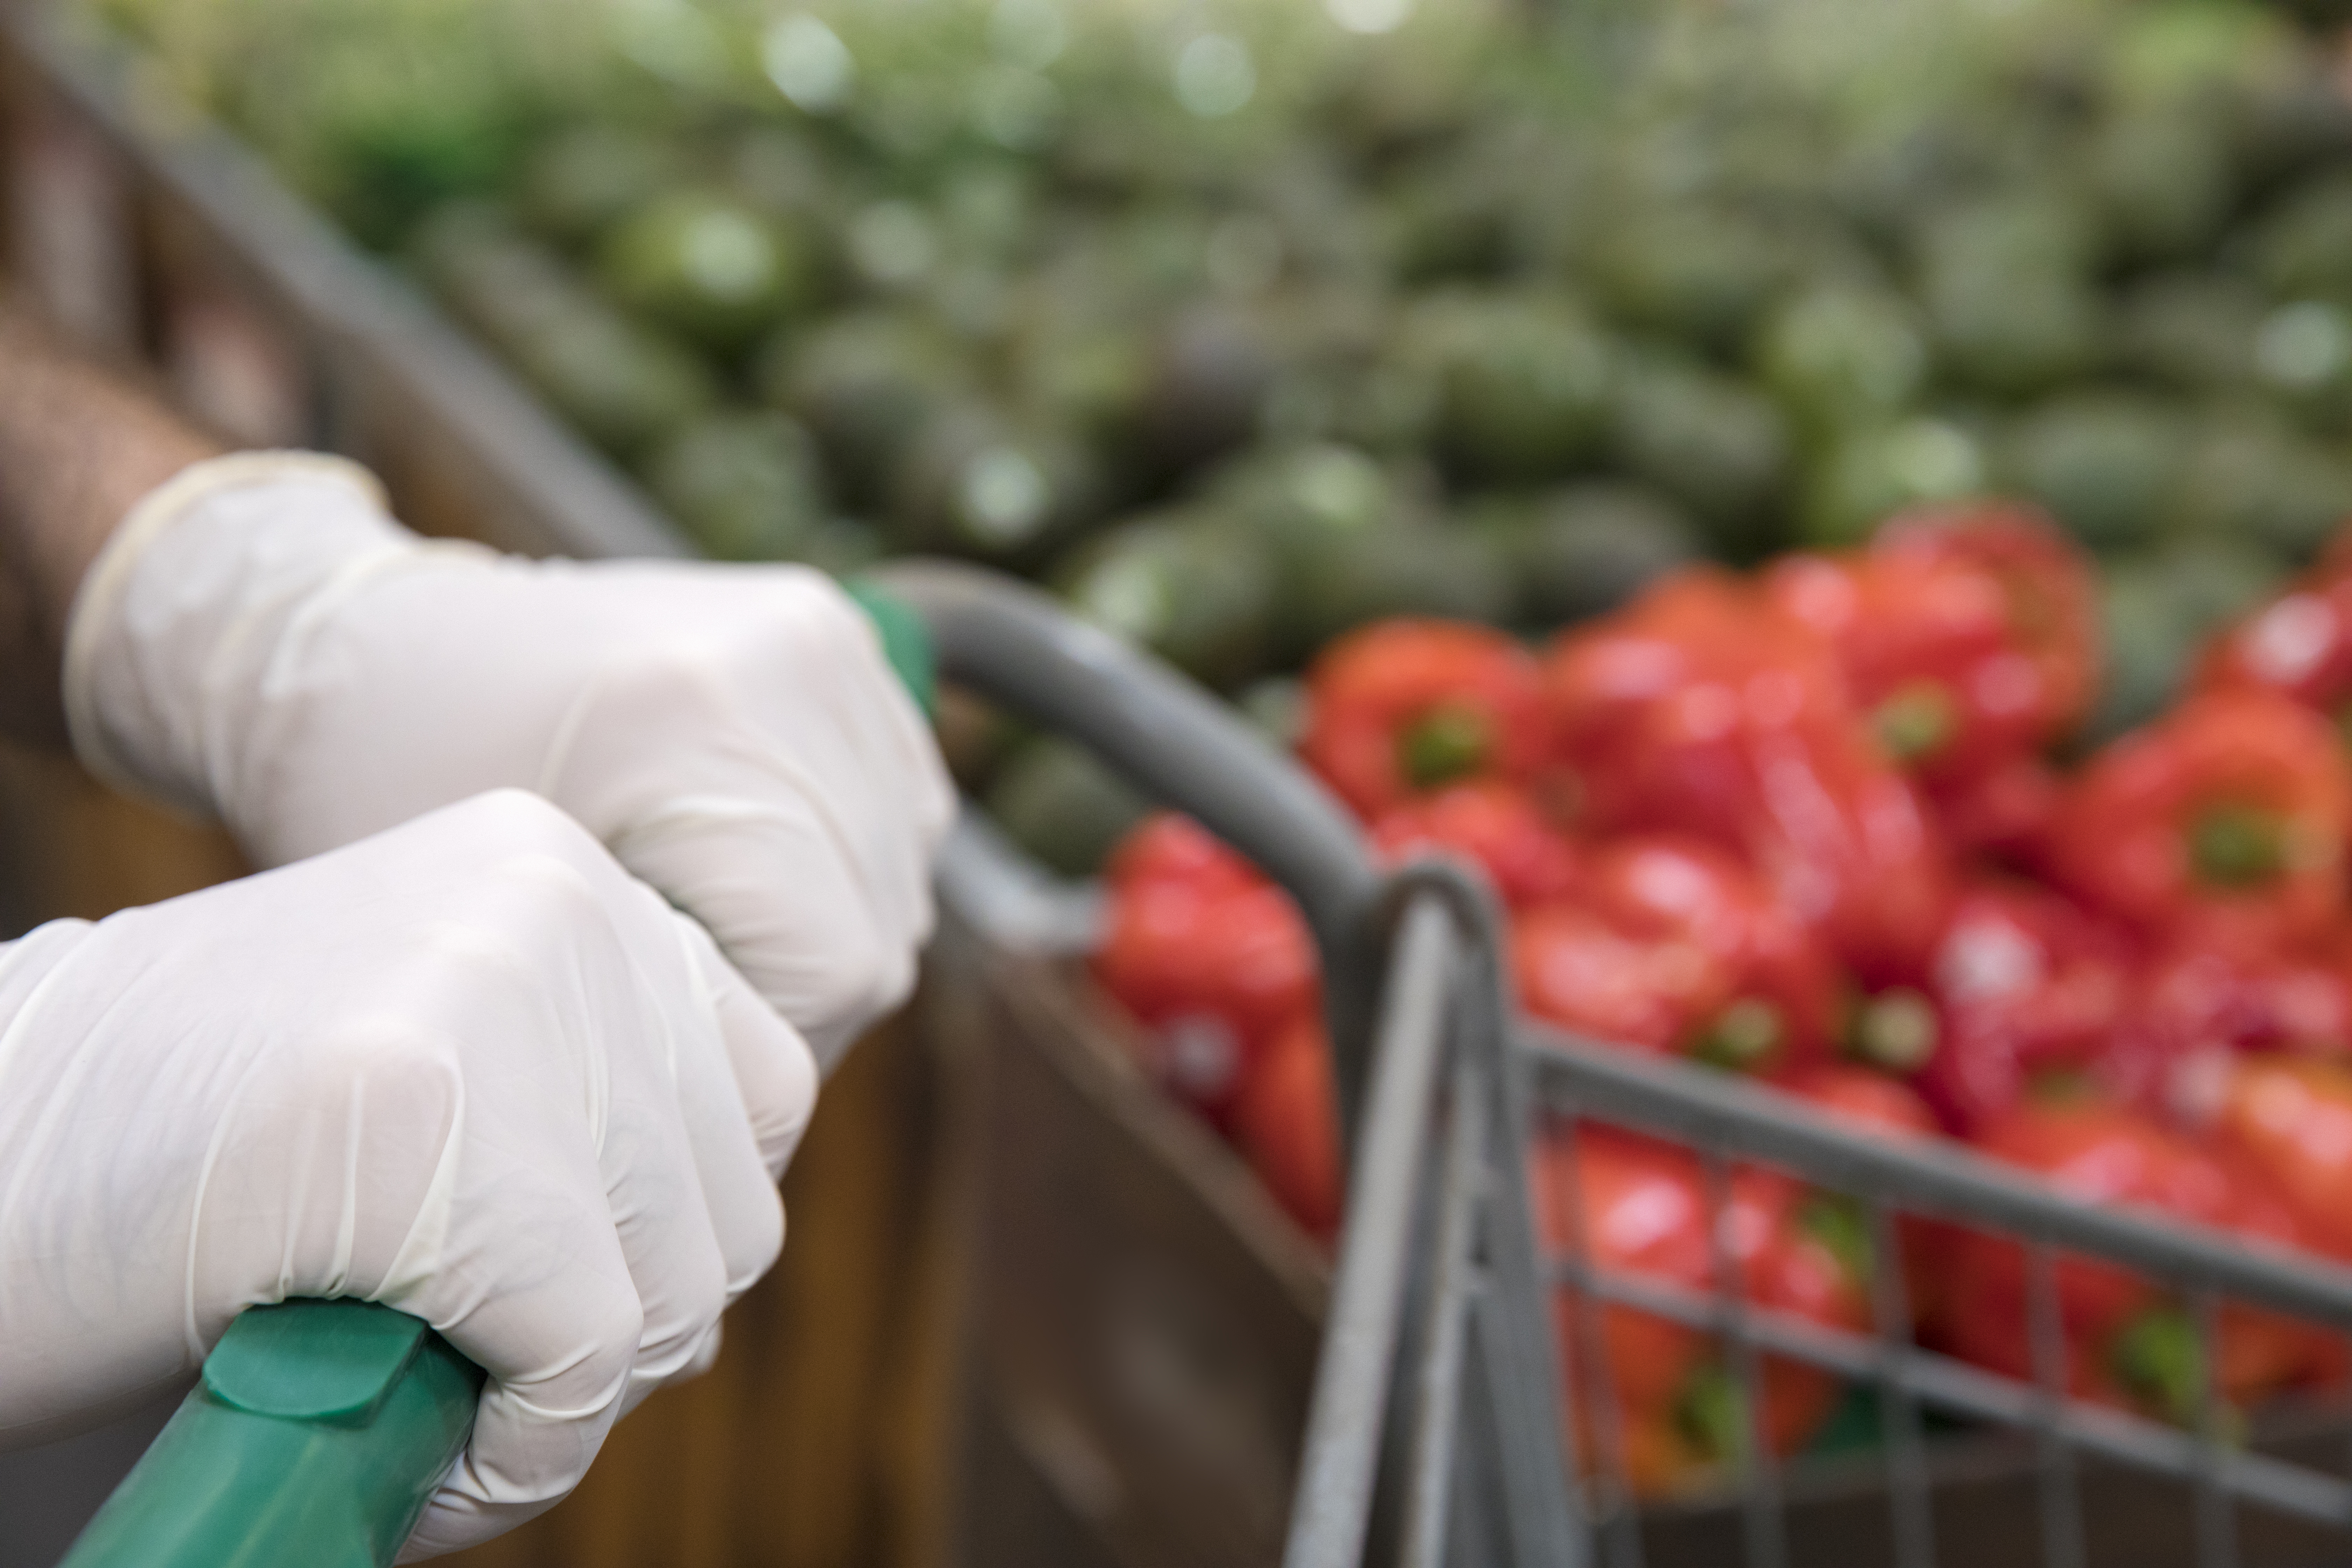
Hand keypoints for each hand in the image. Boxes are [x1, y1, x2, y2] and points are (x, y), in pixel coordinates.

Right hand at [0, 791, 814, 1557]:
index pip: (754, 1090)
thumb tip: (725, 1223)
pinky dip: (514, 1452)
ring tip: (431, 1406)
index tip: (562, 1300)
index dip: (671, 1232)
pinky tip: (412, 1451)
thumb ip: (578, 1097)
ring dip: (565, 1402)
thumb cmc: (182, 1153)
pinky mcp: (433, 1133)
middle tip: (478, 1381)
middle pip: (728, 1204)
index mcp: (553, 872)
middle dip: (620, 1336)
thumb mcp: (432, 1061)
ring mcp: (502, 1003)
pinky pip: (584, 1359)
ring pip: (678, 1290)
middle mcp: (558, 906)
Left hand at [66, 454, 954, 1064]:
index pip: (834, 962)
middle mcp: (778, 662)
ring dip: (836, 929)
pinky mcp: (826, 626)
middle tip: (702, 1031)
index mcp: (688, 722)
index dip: (776, 1051)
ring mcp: (813, 637)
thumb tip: (751, 1157)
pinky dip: (853, 855)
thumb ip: (646, 1033)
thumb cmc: (396, 801)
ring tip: (726, 948)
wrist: (371, 643)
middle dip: (807, 1002)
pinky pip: (903, 791)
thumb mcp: (507, 940)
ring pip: (906, 862)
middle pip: (881, 918)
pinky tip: (762, 872)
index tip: (690, 1085)